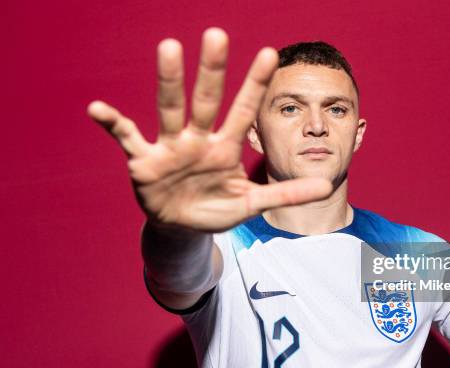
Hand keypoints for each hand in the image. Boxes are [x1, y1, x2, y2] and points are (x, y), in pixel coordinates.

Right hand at [88, 28, 331, 232]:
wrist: (182, 227)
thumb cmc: (217, 209)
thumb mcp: (253, 203)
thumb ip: (287, 193)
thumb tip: (330, 186)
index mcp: (225, 147)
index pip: (244, 110)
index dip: (255, 84)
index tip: (270, 53)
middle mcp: (198, 139)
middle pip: (206, 100)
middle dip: (212, 71)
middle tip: (217, 34)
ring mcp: (170, 147)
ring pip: (169, 109)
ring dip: (168, 81)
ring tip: (168, 47)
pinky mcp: (143, 161)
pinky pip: (126, 138)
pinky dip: (113, 123)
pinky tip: (97, 109)